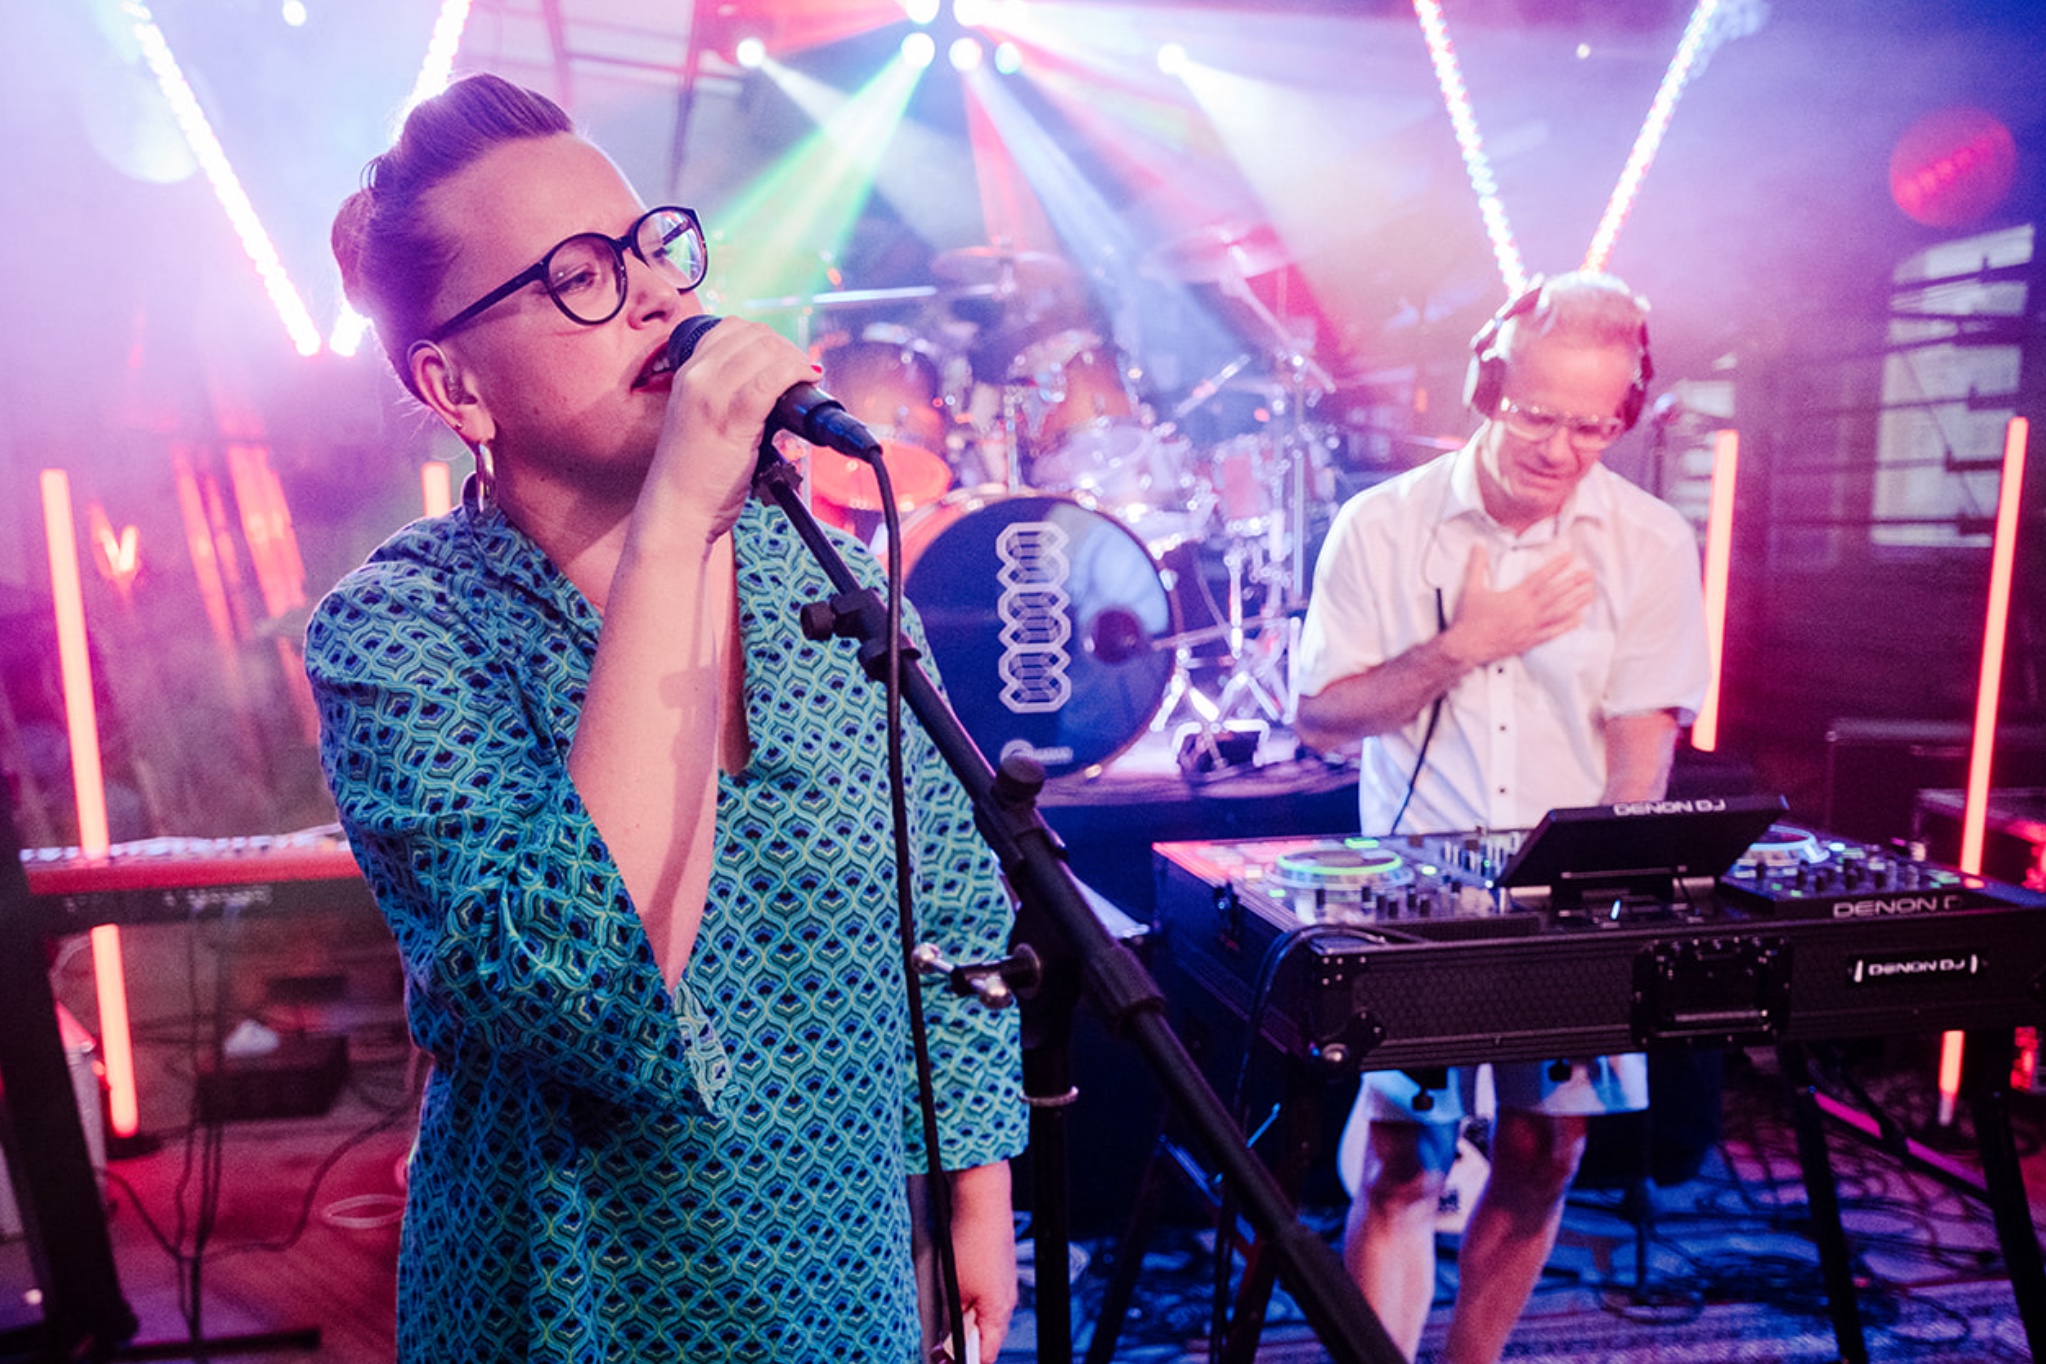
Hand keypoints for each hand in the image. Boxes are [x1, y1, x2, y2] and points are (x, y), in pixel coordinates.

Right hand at [650, 316, 815, 542]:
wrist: (676, 510)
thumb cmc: (693, 473)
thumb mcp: (700, 419)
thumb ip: (725, 395)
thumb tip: (769, 383)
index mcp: (687, 373)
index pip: (732, 329)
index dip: (767, 339)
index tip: (784, 359)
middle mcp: (696, 376)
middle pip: (754, 335)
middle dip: (786, 348)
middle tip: (802, 371)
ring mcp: (712, 395)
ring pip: (766, 351)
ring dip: (796, 359)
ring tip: (807, 379)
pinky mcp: (733, 418)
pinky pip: (774, 379)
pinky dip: (797, 373)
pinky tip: (808, 382)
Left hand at [946, 1162, 1016, 1361]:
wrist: (981, 1199)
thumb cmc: (971, 1243)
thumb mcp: (954, 1292)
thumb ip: (951, 1325)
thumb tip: (945, 1353)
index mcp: (999, 1312)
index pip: (985, 1355)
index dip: (962, 1361)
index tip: (940, 1359)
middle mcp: (1006, 1299)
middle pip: (983, 1334)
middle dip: (959, 1338)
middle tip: (935, 1336)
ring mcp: (1002, 1281)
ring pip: (980, 1311)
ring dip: (960, 1315)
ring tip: (942, 1304)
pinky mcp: (995, 1265)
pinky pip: (980, 1291)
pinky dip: (964, 1294)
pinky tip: (951, 1282)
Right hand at [1439, 544, 1593, 669]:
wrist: (1467, 647)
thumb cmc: (1469, 619)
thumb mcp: (1471, 588)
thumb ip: (1477, 565)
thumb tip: (1478, 546)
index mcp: (1516, 596)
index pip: (1541, 577)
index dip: (1557, 566)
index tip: (1570, 557)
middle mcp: (1527, 611)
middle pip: (1556, 594)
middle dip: (1574, 582)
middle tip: (1589, 574)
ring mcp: (1531, 627)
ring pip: (1559, 612)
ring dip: (1576, 602)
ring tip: (1590, 593)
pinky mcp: (1529, 641)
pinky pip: (1553, 632)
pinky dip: (1567, 626)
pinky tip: (1578, 620)